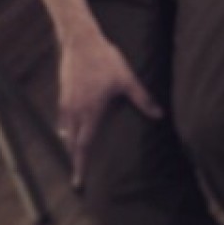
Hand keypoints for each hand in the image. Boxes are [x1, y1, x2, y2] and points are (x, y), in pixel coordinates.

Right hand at [56, 33, 162, 187]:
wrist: (81, 41)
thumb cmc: (106, 60)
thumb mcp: (128, 80)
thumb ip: (143, 99)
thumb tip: (160, 116)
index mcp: (90, 112)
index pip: (85, 146)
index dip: (82, 165)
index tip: (79, 183)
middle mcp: (75, 111)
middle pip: (73, 143)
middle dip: (76, 159)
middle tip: (79, 175)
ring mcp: (67, 103)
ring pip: (67, 131)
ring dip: (71, 144)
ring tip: (78, 153)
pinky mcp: (63, 93)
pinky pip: (63, 118)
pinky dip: (67, 128)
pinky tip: (72, 129)